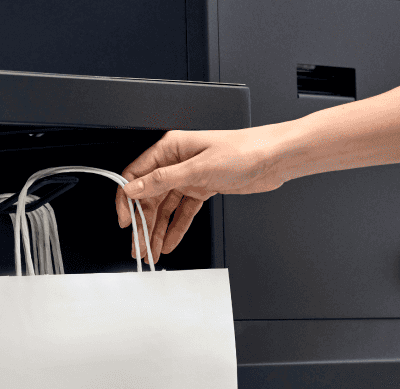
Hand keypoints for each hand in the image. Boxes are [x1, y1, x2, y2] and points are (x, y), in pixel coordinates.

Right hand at [115, 124, 294, 263]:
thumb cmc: (243, 151)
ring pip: (165, 207)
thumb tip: (135, 188)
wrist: (274, 158)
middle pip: (150, 196)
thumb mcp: (199, 167)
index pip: (137, 175)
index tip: (125, 221)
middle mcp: (177, 162)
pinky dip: (176, 228)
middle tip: (139, 247)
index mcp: (170, 148)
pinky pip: (183, 212)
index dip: (127, 199)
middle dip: (143, 223)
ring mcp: (190, 177)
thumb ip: (164, 179)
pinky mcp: (202, 189)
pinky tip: (169, 242)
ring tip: (151, 251)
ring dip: (157, 230)